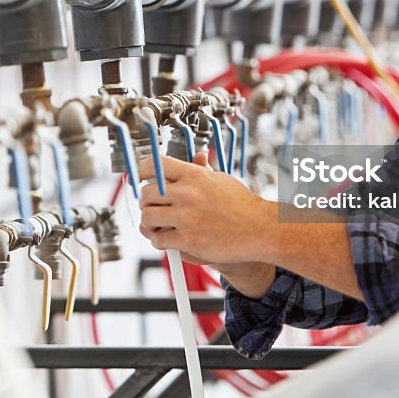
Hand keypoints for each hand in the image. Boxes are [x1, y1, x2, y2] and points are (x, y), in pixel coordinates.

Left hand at [137, 152, 273, 266]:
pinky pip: (159, 240)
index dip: (141, 171)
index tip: (138, 178)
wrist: (260, 229)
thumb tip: (196, 156)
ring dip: (149, 223)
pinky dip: (158, 241)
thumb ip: (203, 170)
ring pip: (148, 217)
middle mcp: (188, 194)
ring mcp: (187, 218)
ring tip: (157, 225)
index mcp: (194, 175)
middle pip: (146, 194)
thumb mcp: (222, 180)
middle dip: (145, 202)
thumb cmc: (243, 205)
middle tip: (151, 207)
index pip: (155, 166)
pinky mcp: (188, 240)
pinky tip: (166, 239)